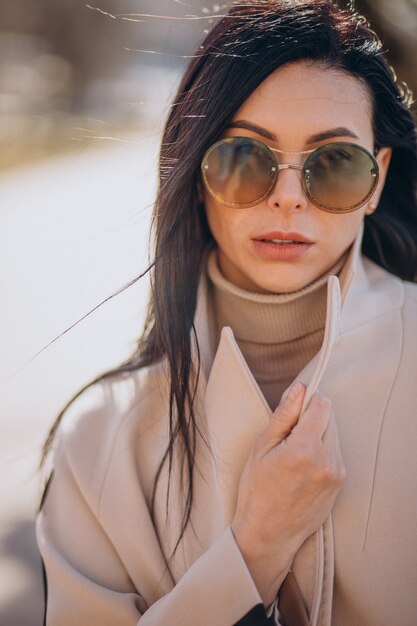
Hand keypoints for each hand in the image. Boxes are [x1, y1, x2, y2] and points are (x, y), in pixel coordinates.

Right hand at [231, 381, 345, 605]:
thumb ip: (283, 415)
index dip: (306, 402)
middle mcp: (327, 460)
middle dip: (311, 419)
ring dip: (317, 435)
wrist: (269, 533)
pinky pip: (335, 452)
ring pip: (333, 434)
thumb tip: (299, 388)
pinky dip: (321, 451)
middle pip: (330, 418)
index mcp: (304, 449)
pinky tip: (302, 468)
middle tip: (287, 439)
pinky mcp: (340, 483)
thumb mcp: (261, 448)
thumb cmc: (257, 490)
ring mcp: (337, 473)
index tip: (292, 412)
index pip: (321, 405)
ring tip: (294, 456)